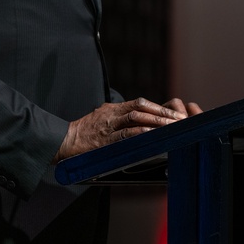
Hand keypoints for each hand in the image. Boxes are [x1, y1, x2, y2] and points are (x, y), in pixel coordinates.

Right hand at [53, 97, 202, 162]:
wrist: (64, 140)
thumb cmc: (85, 130)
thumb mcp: (103, 116)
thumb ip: (120, 115)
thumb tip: (140, 117)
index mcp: (114, 108)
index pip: (140, 103)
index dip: (158, 108)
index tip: (174, 114)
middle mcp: (113, 114)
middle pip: (142, 108)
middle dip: (162, 114)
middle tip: (179, 121)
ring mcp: (109, 126)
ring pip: (136, 118)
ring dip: (156, 122)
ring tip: (171, 128)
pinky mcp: (105, 140)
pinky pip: (125, 134)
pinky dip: (140, 133)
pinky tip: (152, 135)